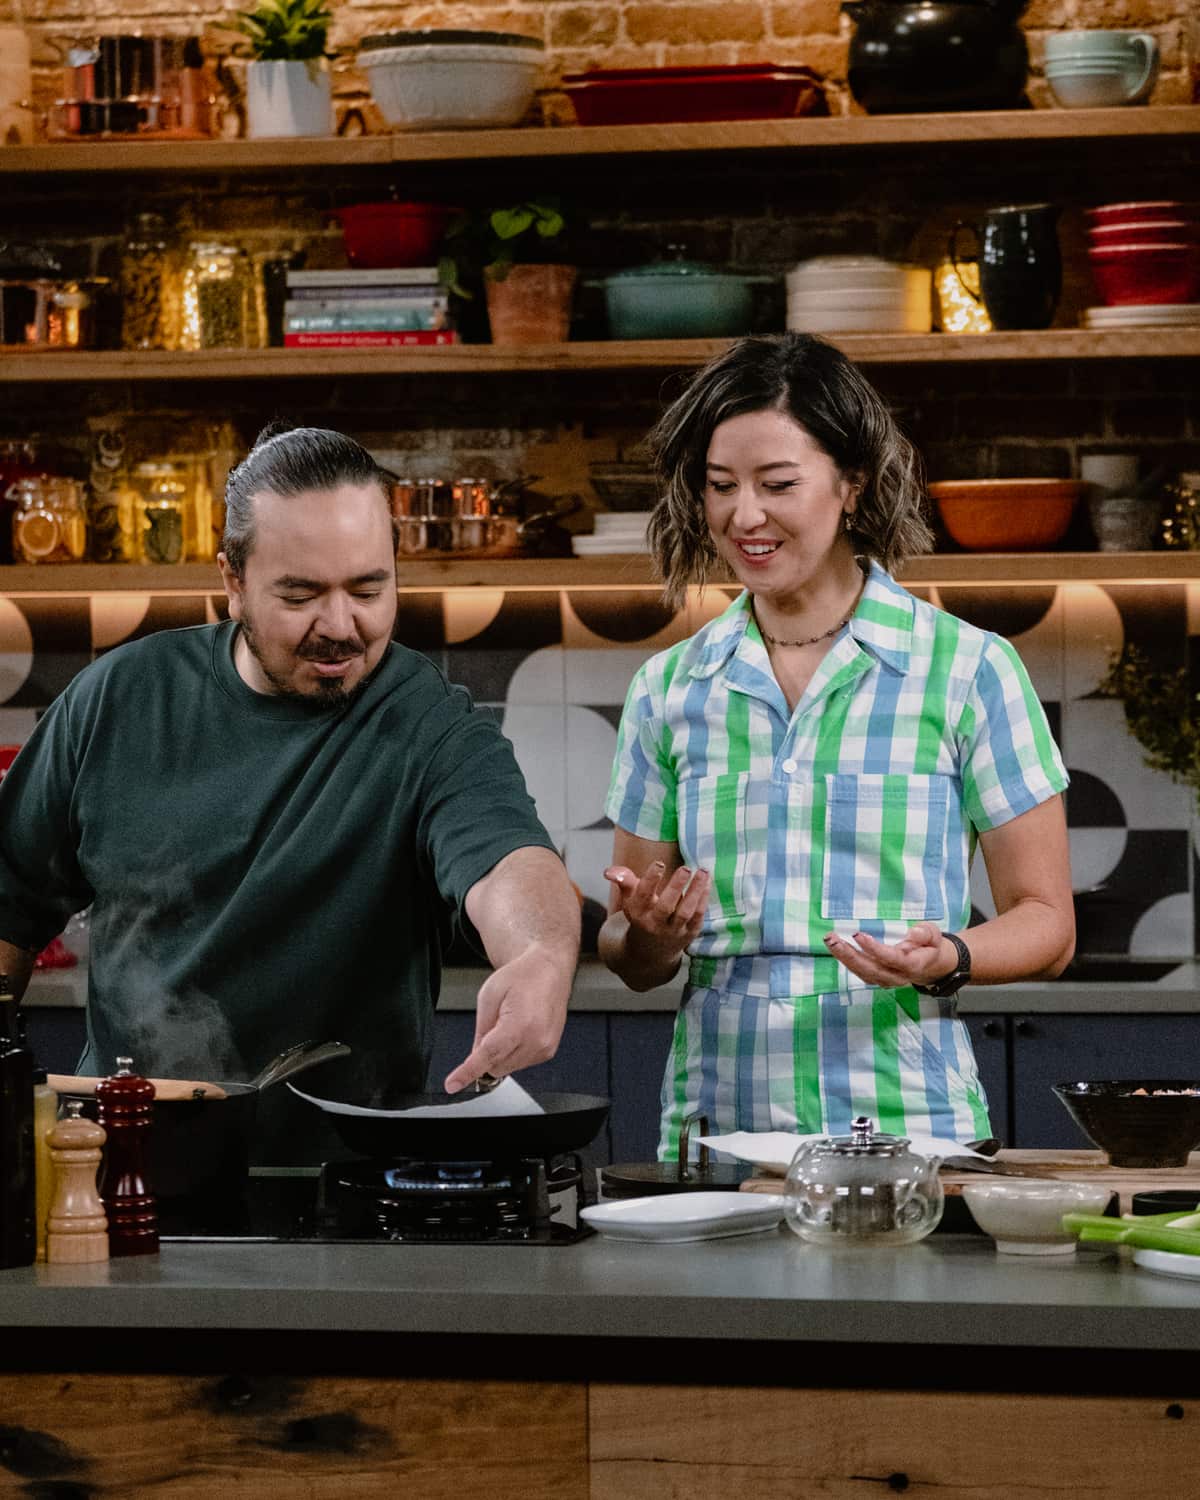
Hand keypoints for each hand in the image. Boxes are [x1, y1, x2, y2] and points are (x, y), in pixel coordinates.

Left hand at [443, 944, 569, 1093]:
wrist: (549, 971)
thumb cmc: (522, 976)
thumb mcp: (489, 996)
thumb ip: (481, 1030)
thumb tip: (475, 1056)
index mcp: (520, 1024)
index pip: (487, 1056)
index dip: (467, 1072)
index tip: (453, 1084)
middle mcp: (536, 1040)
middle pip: (496, 1066)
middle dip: (486, 1052)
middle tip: (494, 1024)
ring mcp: (545, 1047)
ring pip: (507, 1068)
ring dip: (500, 1053)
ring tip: (510, 1022)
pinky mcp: (548, 1051)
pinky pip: (520, 1063)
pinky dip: (512, 1052)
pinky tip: (519, 1030)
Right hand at [604, 860, 710, 969]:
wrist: (650, 952)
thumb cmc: (641, 914)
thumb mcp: (629, 898)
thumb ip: (623, 880)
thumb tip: (609, 872)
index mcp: (637, 913)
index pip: (642, 895)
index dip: (650, 879)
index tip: (659, 863)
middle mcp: (654, 924)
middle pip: (666, 906)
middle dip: (675, 887)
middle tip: (686, 868)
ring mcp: (673, 931)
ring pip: (686, 912)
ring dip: (695, 891)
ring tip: (703, 871)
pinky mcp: (689, 934)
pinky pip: (698, 916)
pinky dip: (703, 899)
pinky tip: (707, 882)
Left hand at [823, 922, 956, 989]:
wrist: (931, 965)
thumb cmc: (930, 946)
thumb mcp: (934, 935)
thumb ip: (925, 933)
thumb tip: (914, 931)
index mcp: (912, 965)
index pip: (891, 959)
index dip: (874, 949)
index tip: (858, 935)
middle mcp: (897, 976)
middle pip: (870, 969)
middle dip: (849, 955)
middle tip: (833, 939)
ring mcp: (885, 979)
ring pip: (862, 972)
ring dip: (843, 957)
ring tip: (830, 940)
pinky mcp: (877, 977)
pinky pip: (859, 971)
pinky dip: (846, 960)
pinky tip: (836, 946)